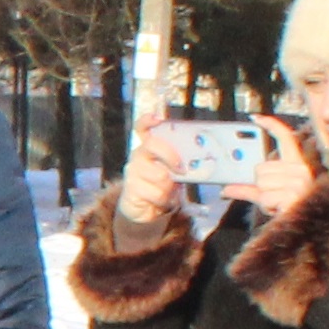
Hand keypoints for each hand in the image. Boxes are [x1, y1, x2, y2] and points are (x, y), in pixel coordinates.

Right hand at [113, 112, 194, 230]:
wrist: (147, 210)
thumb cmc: (164, 185)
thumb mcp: (173, 170)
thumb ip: (181, 161)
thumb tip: (198, 158)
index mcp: (149, 147)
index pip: (142, 127)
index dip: (148, 120)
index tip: (158, 118)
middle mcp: (138, 156)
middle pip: (152, 145)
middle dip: (171, 156)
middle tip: (181, 169)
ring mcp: (132, 172)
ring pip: (160, 175)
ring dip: (170, 187)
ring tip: (169, 191)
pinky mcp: (130, 189)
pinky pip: (156, 193)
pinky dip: (165, 199)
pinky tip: (161, 201)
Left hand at [242, 114, 316, 218]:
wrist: (304, 227)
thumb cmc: (287, 208)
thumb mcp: (266, 196)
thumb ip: (247, 189)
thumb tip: (226, 188)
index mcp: (295, 164)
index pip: (285, 138)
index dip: (271, 125)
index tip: (255, 117)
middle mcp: (300, 169)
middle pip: (260, 168)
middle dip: (261, 185)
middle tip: (273, 195)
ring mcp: (299, 181)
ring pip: (261, 182)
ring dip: (264, 197)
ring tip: (277, 203)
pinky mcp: (295, 194)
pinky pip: (266, 197)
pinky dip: (268, 206)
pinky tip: (279, 208)